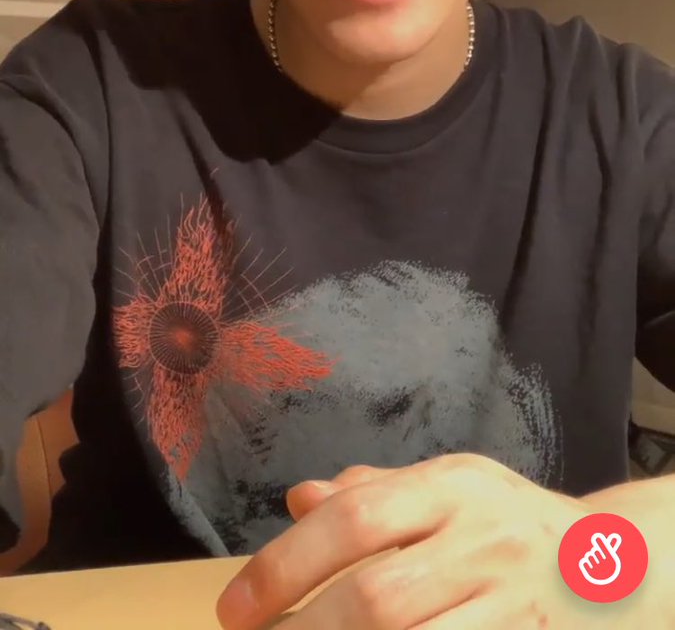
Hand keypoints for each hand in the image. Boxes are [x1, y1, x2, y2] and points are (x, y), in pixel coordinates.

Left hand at [216, 453, 603, 627]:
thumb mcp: (446, 483)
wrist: (601, 562)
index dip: (285, 565)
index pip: (355, 519)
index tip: (235, 608)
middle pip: (377, 599)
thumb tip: (298, 500)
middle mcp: (481, 541)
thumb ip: (373, 492)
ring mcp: (507, 604)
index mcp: (451, 487)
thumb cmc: (502, 518)